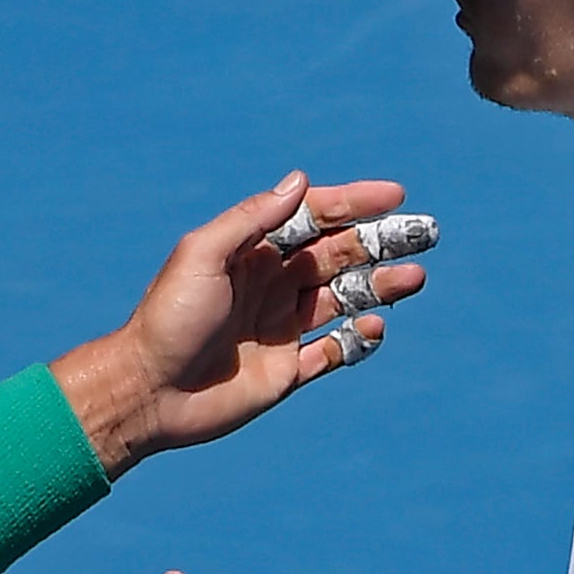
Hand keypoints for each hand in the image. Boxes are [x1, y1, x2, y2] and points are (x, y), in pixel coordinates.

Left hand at [60, 172, 430, 472]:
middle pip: (338, 255)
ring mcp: (280, 328)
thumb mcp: (203, 256)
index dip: (353, 203)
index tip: (394, 196)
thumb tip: (301, 181)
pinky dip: (357, 340)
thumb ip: (252, 219)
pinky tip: (374, 327)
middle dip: (382, 242)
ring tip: (414, 279)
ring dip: (380, 286)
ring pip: (343, 299)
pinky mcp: (285, 371)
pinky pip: (333, 352)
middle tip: (425, 234)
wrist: (148, 392)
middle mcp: (270, 285)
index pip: (313, 219)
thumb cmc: (169, 318)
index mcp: (252, 253)